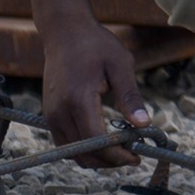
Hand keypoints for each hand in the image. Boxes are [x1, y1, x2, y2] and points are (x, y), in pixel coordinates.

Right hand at [38, 17, 150, 166]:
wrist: (64, 33)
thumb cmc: (96, 45)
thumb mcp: (120, 65)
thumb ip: (130, 97)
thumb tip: (144, 124)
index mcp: (78, 100)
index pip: (97, 142)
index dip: (118, 155)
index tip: (138, 156)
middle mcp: (59, 112)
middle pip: (83, 154)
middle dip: (110, 161)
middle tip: (134, 155)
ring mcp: (51, 115)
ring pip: (73, 153)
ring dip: (98, 158)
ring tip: (123, 149)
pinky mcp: (50, 115)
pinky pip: (66, 144)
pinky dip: (86, 149)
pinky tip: (106, 141)